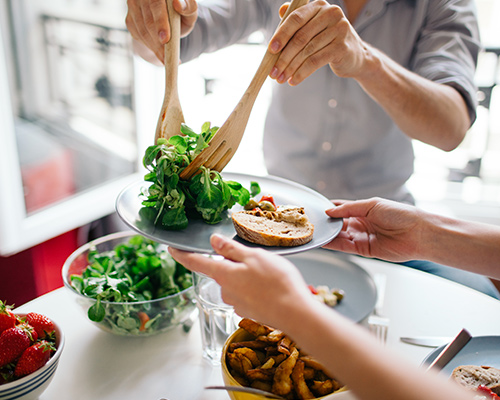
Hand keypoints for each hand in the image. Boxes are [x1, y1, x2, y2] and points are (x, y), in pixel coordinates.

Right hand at [126, 0, 197, 62]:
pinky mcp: (129, 19)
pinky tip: (158, 52)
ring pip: (142, 31)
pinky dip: (149, 46)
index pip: (156, 4)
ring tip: (165, 58)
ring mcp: (133, 6)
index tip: (165, 39)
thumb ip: (189, 8)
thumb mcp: (190, 11)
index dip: (160, 22)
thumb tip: (179, 5)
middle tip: (166, 57)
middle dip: (157, 42)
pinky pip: (138, 35)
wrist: (169, 16)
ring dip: (154, 47)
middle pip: (148, 21)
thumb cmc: (181, 12)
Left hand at [168, 234, 314, 327]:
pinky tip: (271, 286)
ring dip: (247, 275)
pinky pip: (248, 293)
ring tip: (270, 272)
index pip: (196, 263)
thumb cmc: (277, 282)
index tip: (171, 249)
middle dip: (233, 263)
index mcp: (224, 274)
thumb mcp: (254, 256)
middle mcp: (226, 291)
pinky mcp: (249, 311)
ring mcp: (237, 303)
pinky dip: (256, 288)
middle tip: (255, 257)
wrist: (295, 313)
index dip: (181, 255)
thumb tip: (213, 241)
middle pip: (221, 271)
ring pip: (236, 282)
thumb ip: (231, 249)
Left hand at [268, 1, 369, 84]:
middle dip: (283, 57)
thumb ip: (299, 20)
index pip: (296, 18)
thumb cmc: (329, 42)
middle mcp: (331, 13)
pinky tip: (294, 81)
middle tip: (273, 72)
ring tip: (281, 79)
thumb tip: (281, 10)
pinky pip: (315, 61)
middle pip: (300, 37)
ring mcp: (339, 29)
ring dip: (290, 68)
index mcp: (320, 5)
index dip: (281, 35)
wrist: (355, 57)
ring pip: (306, 51)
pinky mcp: (342, 47)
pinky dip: (302, 73)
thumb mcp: (314, 28)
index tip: (270, 50)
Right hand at [324, 197, 426, 261]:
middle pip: (338, 223)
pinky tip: (324, 241)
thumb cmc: (400, 214)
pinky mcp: (364, 250)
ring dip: (328, 234)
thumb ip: (349, 208)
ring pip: (339, 236)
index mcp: (363, 209)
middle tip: (312, 222)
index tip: (316, 209)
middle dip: (327, 223)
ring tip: (315, 232)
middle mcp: (361, 223)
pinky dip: (334, 244)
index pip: (341, 208)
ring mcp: (362, 237)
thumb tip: (329, 211)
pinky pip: (345, 247)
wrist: (418, 234)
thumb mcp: (372, 205)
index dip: (329, 209)